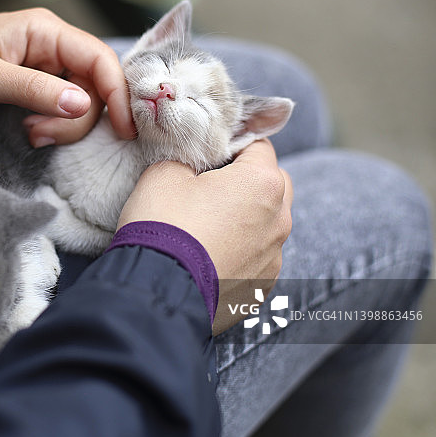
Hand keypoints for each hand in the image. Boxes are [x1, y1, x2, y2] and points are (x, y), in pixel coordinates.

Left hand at [0, 9, 133, 145]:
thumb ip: (34, 90)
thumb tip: (82, 105)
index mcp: (44, 31)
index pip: (99, 58)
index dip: (118, 93)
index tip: (124, 129)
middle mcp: (52, 46)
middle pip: (95, 85)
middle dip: (77, 118)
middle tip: (40, 136)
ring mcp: (45, 67)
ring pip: (81, 101)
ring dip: (63, 126)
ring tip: (28, 133)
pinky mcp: (36, 86)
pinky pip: (62, 108)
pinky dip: (53, 126)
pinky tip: (29, 131)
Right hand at [117, 139, 292, 334]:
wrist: (157, 291)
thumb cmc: (164, 226)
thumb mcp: (163, 173)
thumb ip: (186, 157)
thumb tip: (192, 162)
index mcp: (262, 183)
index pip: (257, 145)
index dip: (229, 146)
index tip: (206, 155)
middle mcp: (279, 219)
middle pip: (273, 183)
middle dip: (247, 179)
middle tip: (209, 188)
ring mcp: (274, 257)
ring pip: (268, 223)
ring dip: (245, 218)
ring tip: (206, 226)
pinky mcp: (263, 285)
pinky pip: (258, 257)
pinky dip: (240, 251)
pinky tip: (209, 255)